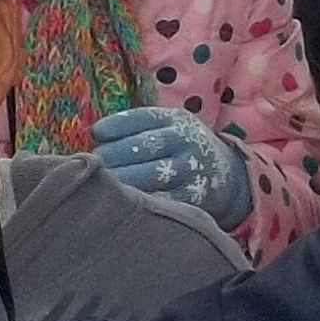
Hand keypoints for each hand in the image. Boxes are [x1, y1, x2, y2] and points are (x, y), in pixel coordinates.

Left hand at [89, 106, 251, 229]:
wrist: (226, 174)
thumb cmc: (179, 147)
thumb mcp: (167, 126)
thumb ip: (135, 128)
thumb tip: (95, 134)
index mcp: (175, 120)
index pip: (143, 118)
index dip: (117, 125)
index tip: (97, 133)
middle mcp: (185, 141)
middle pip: (143, 146)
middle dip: (113, 155)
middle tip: (93, 164)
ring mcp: (191, 170)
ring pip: (150, 174)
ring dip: (121, 179)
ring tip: (101, 184)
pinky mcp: (193, 197)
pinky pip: (162, 199)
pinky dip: (140, 201)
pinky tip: (122, 202)